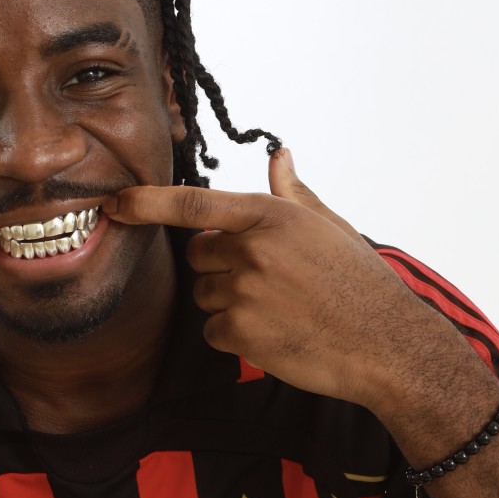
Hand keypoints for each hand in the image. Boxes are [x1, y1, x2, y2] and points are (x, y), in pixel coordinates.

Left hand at [104, 149, 450, 415]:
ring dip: (229, 305)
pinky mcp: (240, 332)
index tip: (115, 203)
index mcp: (270, 216)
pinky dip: (235, 337)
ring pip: (204, 296)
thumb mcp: (329, 226)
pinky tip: (274, 334)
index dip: (147, 202)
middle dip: (220, 268)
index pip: (193, 204)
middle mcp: (252, 250)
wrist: (384, 342)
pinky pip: (213, 331)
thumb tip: (279, 155)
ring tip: (277, 310)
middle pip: (197, 256)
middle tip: (267, 282)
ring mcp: (244, 291)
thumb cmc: (359, 283)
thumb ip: (292, 193)